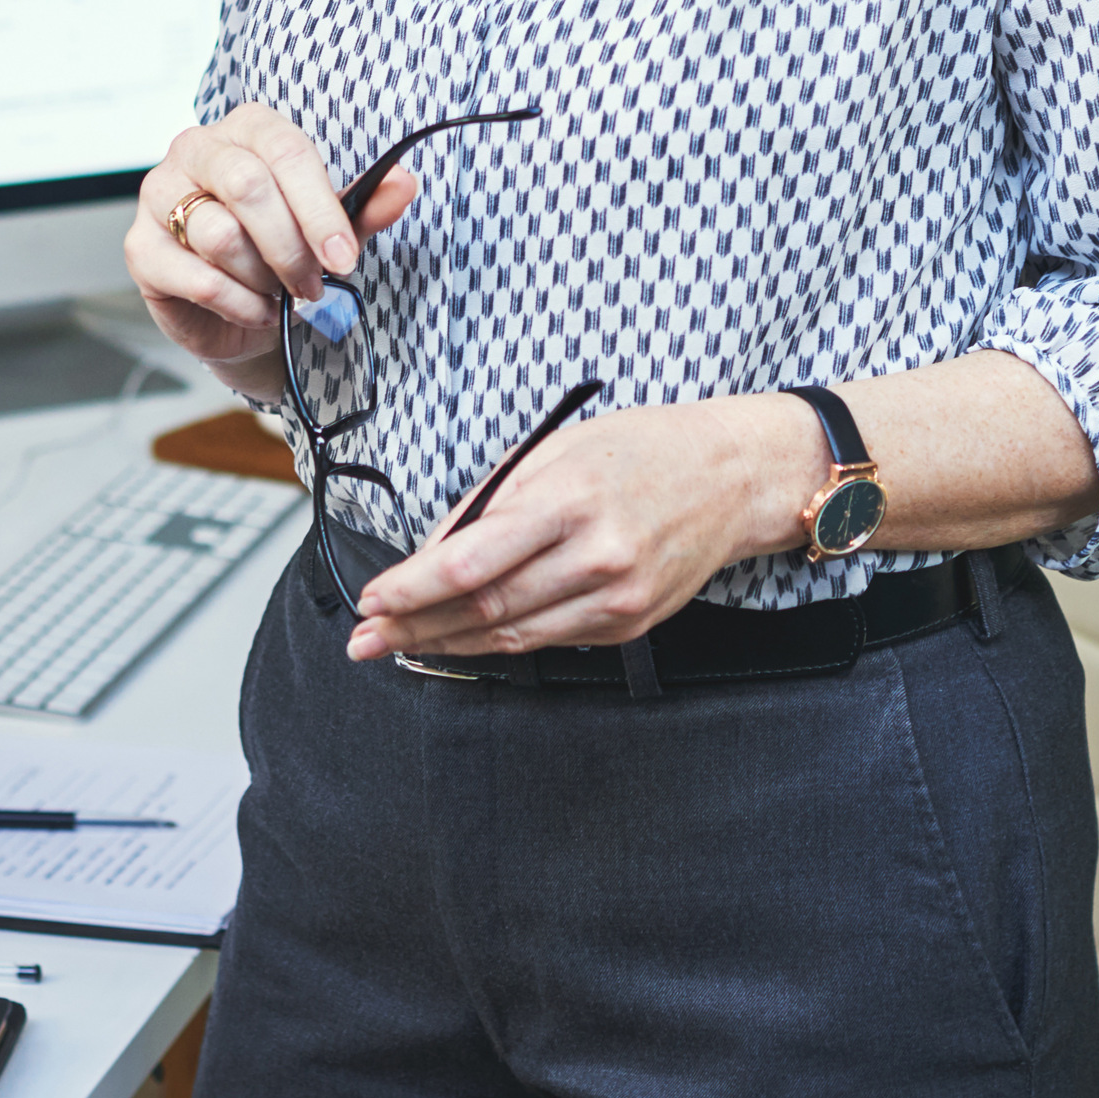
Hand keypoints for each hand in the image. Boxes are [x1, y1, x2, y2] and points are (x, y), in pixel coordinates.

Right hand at [126, 105, 416, 397]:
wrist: (242, 313)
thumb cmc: (283, 252)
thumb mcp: (332, 228)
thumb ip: (365, 205)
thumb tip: (405, 183)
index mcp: (248, 128)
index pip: (286, 151)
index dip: (319, 208)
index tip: (344, 256)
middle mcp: (196, 149)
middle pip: (248, 186)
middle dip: (290, 247)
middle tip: (314, 284)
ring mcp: (159, 194)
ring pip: (220, 235)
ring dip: (263, 277)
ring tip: (278, 292)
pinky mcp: (140, 248)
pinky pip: (197, 278)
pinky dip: (238, 303)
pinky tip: (252, 309)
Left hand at [346, 393, 822, 661]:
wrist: (732, 477)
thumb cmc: (640, 449)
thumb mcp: (555, 449)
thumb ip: (490, 501)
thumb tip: (430, 553)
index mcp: (569, 500)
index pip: (471, 562)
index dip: (413, 589)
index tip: (372, 601)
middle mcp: (595, 558)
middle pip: (484, 608)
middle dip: (415, 628)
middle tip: (365, 641)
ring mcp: (616, 599)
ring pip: (512, 636)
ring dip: (447, 645)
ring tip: (398, 648)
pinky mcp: (628, 624)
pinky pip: (547, 639)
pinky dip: (498, 641)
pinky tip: (461, 638)